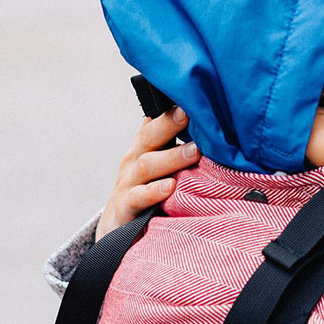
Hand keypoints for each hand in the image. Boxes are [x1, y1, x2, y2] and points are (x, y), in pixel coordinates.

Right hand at [96, 107, 198, 240]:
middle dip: (170, 124)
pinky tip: (170, 187)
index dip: (170, 109)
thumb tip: (205, 117)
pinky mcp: (126, 208)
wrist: (117, 226)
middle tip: (191, 113)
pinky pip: (139, 197)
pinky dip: (154, 192)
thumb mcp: (157, 161)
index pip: (155, 120)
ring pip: (147, 166)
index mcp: (144, 145)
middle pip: (150, 137)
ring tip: (193, 151)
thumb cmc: (147, 187)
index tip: (189, 97)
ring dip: (171, 157)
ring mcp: (128, 183)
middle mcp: (134, 160)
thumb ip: (174, 142)